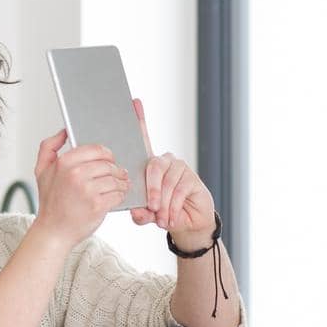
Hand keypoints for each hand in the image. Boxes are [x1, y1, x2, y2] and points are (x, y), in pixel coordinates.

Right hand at [31, 127, 130, 250]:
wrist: (53, 231)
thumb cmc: (50, 201)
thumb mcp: (41, 171)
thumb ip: (49, 147)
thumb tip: (63, 131)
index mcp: (64, 162)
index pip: (97, 149)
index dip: (106, 155)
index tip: (106, 161)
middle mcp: (76, 174)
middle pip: (109, 163)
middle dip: (114, 169)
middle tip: (113, 176)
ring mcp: (88, 190)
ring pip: (116, 178)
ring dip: (119, 183)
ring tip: (114, 187)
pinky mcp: (98, 205)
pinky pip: (119, 193)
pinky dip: (120, 195)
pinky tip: (113, 197)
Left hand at [127, 99, 216, 243]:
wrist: (188, 224)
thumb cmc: (162, 214)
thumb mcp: (147, 214)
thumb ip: (140, 212)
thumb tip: (137, 212)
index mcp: (149, 167)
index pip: (143, 140)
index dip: (139, 121)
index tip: (134, 102)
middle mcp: (164, 162)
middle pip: (153, 167)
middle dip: (151, 190)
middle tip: (151, 208)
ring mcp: (179, 168)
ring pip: (167, 183)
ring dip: (163, 204)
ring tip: (162, 219)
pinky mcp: (192, 178)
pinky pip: (180, 190)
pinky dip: (174, 207)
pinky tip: (172, 217)